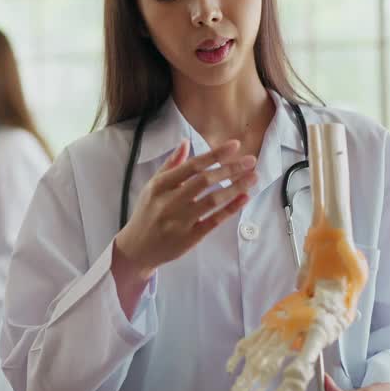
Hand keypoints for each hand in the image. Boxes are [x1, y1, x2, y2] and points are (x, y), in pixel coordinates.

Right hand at [112, 140, 255, 301]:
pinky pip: (214, 221)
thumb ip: (170, 165)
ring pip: (212, 201)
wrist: (136, 248)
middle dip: (230, 169)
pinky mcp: (189, 238)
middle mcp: (169, 202)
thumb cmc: (147, 213)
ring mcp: (180, 221)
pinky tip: (244, 198)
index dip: (215, 155)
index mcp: (160, 185)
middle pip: (204, 181)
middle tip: (250, 161)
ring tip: (253, 177)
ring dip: (235, 187)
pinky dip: (230, 209)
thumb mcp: (152, 186)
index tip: (235, 145)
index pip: (192, 166)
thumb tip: (185, 142)